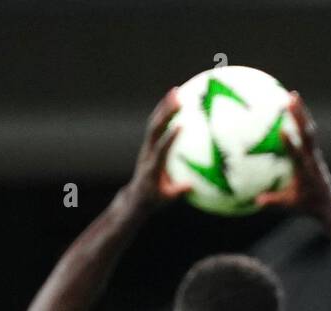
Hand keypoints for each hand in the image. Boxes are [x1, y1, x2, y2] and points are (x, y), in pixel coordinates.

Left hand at [129, 88, 191, 206]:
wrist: (137, 196)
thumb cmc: (155, 199)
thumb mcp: (167, 198)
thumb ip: (179, 191)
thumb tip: (192, 185)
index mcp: (153, 166)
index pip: (161, 149)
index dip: (170, 137)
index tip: (181, 126)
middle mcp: (148, 152)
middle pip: (155, 128)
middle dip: (166, 113)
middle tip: (178, 98)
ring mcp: (148, 146)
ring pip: (155, 122)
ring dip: (164, 106)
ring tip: (176, 91)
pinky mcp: (150, 143)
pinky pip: (157, 125)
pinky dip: (164, 112)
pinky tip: (176, 101)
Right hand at [254, 92, 330, 217]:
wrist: (328, 204)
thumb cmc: (307, 205)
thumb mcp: (289, 205)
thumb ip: (273, 202)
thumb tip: (256, 200)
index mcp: (305, 171)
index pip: (297, 155)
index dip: (290, 144)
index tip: (282, 130)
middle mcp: (311, 158)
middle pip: (306, 134)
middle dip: (299, 117)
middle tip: (289, 99)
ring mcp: (314, 153)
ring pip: (308, 129)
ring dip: (302, 112)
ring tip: (292, 95)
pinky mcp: (314, 151)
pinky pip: (307, 131)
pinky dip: (301, 118)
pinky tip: (292, 107)